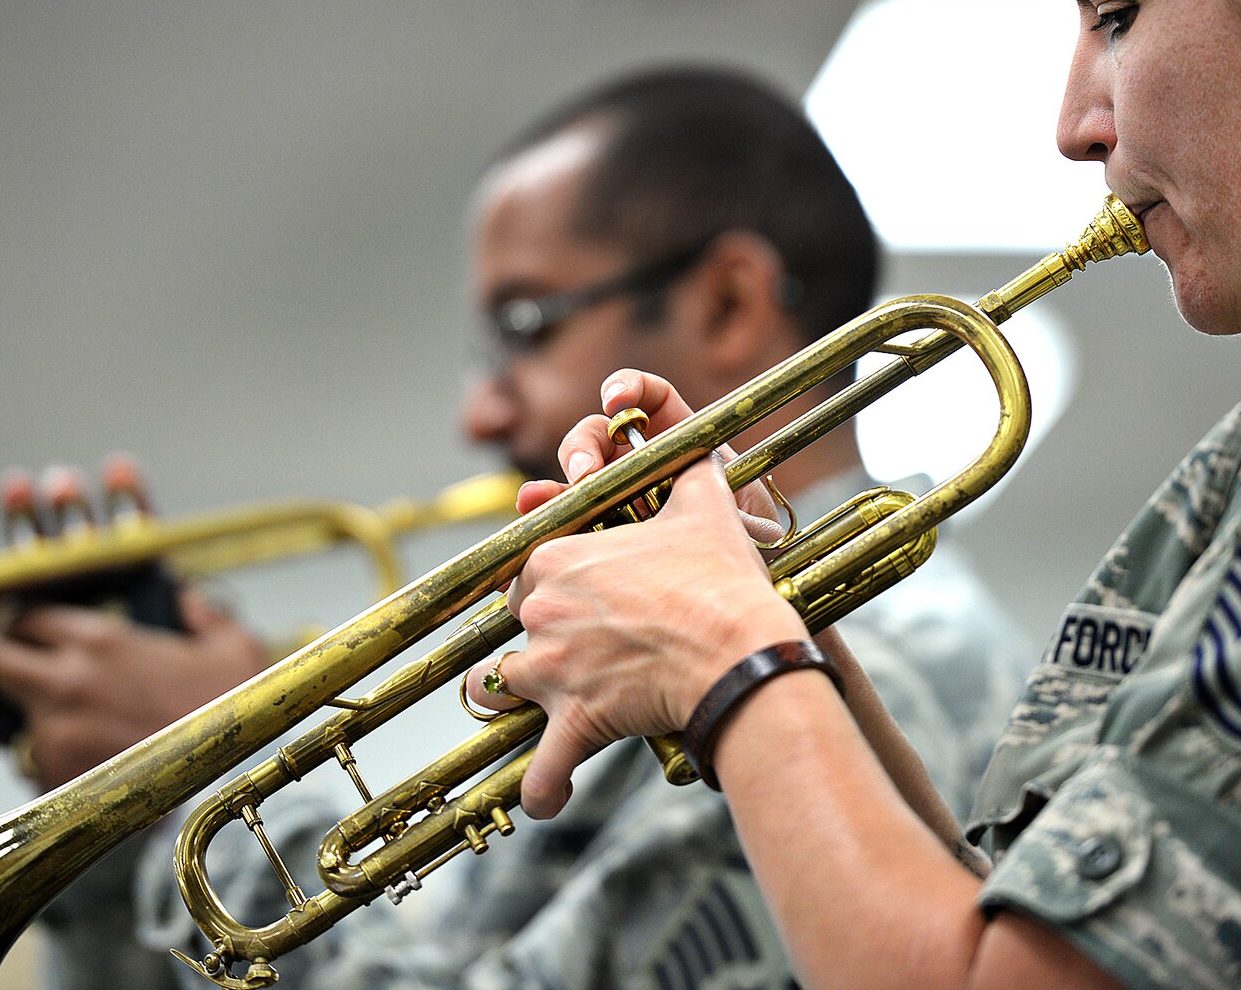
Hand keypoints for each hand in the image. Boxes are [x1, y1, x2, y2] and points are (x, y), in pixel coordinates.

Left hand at [0, 589, 268, 788]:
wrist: (228, 774)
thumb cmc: (232, 710)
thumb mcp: (233, 644)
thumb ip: (205, 614)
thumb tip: (190, 600)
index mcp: (101, 640)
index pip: (24, 617)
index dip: (19, 623)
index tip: (20, 630)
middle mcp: (67, 680)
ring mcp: (54, 731)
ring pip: (6, 723)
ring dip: (23, 723)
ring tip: (55, 731)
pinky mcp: (56, 777)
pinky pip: (31, 768)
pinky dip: (45, 767)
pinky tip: (76, 765)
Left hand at [478, 451, 805, 818]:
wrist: (743, 650)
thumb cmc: (723, 579)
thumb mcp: (704, 505)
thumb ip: (687, 468)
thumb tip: (696, 443)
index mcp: (556, 556)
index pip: (523, 572)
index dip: (548, 589)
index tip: (575, 604)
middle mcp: (540, 610)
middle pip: (509, 628)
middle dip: (535, 641)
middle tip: (576, 654)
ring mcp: (550, 668)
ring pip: (497, 692)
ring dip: (515, 704)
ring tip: (540, 713)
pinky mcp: (573, 722)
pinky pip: (541, 771)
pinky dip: (543, 787)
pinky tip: (550, 797)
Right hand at [513, 369, 783, 540]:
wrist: (727, 593)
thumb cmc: (743, 547)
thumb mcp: (753, 527)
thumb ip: (745, 517)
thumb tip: (734, 516)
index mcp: (678, 443)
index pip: (649, 399)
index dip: (629, 388)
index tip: (615, 400)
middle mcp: (640, 462)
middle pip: (599, 434)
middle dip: (585, 447)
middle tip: (585, 475)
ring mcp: (613, 494)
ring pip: (573, 473)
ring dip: (557, 481)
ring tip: (545, 499)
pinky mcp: (592, 525)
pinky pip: (562, 511)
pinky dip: (544, 508)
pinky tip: (530, 510)